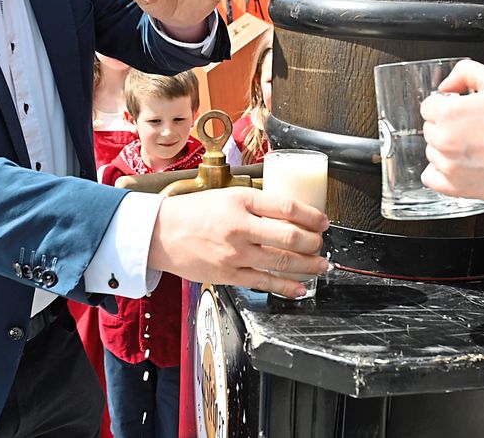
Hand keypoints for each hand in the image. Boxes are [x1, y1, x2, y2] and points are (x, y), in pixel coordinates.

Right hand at [147, 186, 328, 298]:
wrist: (161, 233)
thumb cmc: (193, 213)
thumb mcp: (227, 195)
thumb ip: (257, 204)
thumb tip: (289, 213)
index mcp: (241, 201)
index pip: (287, 207)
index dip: (311, 216)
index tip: (322, 221)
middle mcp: (239, 227)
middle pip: (289, 237)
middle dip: (313, 243)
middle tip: (320, 244)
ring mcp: (235, 253)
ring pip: (281, 262)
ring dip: (307, 265)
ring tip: (319, 265)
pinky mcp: (229, 274)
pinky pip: (264, 282)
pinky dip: (286, 287)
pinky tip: (299, 287)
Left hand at [420, 59, 483, 205]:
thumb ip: (466, 72)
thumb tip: (445, 85)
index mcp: (450, 114)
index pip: (428, 106)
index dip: (445, 104)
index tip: (461, 110)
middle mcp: (444, 140)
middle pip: (429, 128)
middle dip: (446, 125)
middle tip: (472, 127)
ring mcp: (447, 165)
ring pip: (431, 151)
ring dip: (445, 147)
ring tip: (473, 146)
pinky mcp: (454, 186)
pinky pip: (430, 177)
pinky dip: (440, 172)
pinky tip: (458, 164)